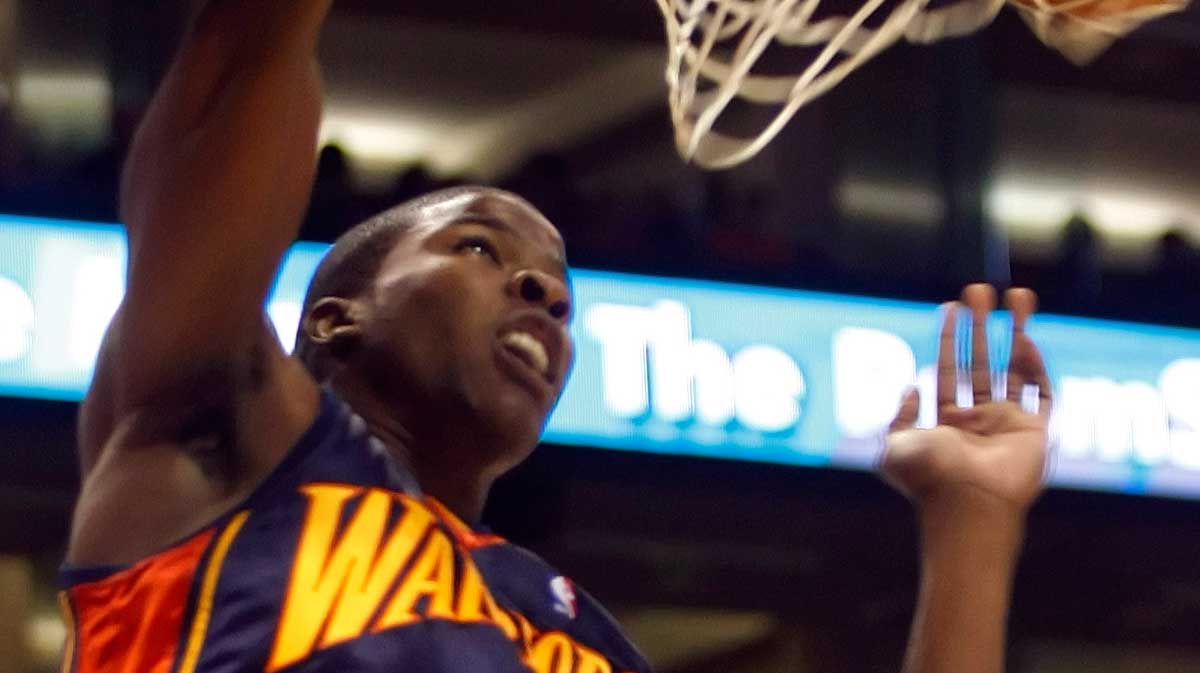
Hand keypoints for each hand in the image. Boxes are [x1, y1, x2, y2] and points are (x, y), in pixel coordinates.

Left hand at [881, 284, 1051, 514]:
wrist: (966, 503)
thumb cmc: (927, 478)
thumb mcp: (893, 445)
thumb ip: (897, 415)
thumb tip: (910, 386)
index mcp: (946, 421)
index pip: (948, 370)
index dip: (948, 338)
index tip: (949, 307)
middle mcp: (978, 420)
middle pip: (981, 361)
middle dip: (980, 326)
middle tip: (979, 291)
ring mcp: (1008, 424)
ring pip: (1015, 368)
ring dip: (1015, 331)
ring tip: (1015, 296)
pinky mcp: (1036, 432)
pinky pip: (1042, 392)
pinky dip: (1036, 365)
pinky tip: (1024, 339)